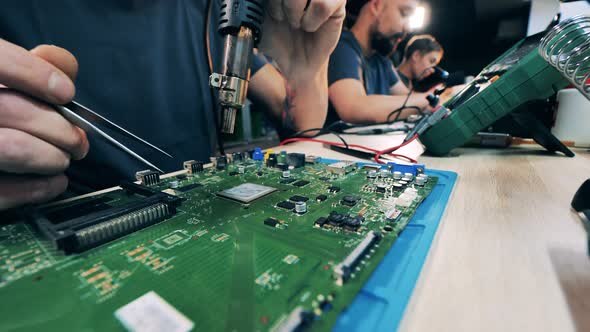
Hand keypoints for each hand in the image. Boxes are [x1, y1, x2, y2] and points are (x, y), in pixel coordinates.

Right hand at [0, 40, 88, 209]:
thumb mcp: (4, 79)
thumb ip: (34, 65)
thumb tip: (62, 64)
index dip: (33, 74)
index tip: (66, 92)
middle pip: (11, 109)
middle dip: (60, 127)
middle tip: (78, 140)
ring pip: (12, 148)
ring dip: (52, 156)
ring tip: (63, 159)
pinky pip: (2, 191)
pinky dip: (39, 188)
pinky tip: (53, 182)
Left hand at [259, 0, 345, 81]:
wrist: (293, 63)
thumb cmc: (276, 38)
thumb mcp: (257, 15)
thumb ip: (255, 2)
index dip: (273, 1)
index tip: (271, 13)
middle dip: (282, 2)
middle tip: (280, 18)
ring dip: (294, 9)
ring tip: (295, 23)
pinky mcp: (338, 2)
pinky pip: (322, 4)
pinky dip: (311, 20)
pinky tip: (310, 27)